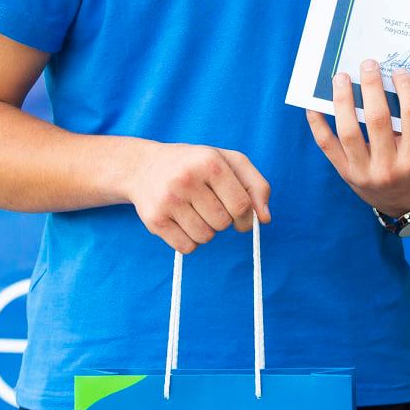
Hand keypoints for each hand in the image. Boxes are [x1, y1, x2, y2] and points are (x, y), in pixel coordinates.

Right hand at [122, 142, 271, 254]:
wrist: (144, 167)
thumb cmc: (196, 165)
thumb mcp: (228, 162)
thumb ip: (256, 185)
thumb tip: (265, 219)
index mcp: (210, 162)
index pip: (242, 205)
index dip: (246, 216)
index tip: (240, 214)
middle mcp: (187, 179)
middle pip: (223, 223)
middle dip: (223, 220)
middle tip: (210, 205)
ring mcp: (168, 200)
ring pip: (205, 237)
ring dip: (206, 231)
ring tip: (194, 212)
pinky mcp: (154, 220)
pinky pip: (186, 247)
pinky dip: (189, 241)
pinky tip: (181, 222)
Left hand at [307, 60, 409, 217]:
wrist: (408, 206)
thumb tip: (391, 82)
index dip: (406, 88)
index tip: (399, 71)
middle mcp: (389, 169)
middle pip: (378, 119)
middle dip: (372, 87)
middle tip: (368, 65)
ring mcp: (364, 173)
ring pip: (348, 130)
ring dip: (343, 100)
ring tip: (342, 77)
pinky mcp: (346, 174)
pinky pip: (327, 144)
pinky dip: (318, 122)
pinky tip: (315, 103)